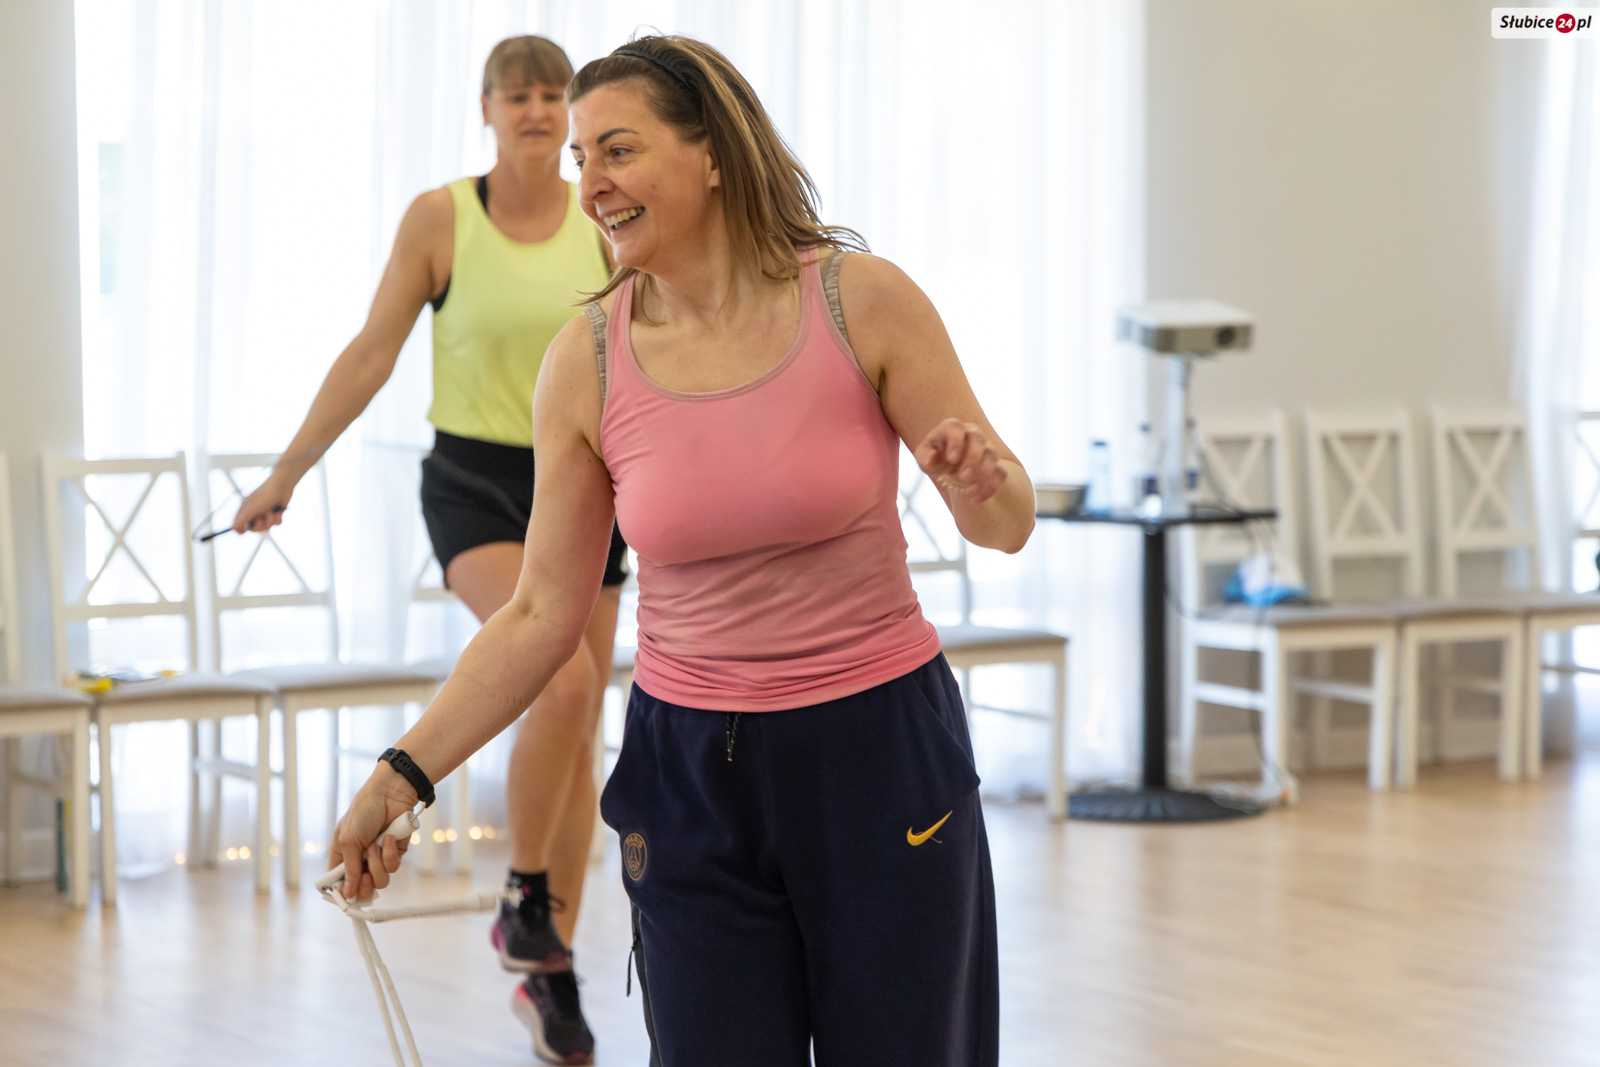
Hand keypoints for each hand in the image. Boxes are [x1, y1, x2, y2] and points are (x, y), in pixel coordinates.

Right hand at [231, 471, 293, 533]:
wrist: (282, 485)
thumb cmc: (264, 495)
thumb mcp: (251, 509)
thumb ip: (242, 519)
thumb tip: (232, 528)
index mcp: (244, 511)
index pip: (238, 526)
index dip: (241, 530)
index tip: (246, 529)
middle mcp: (253, 513)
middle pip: (253, 530)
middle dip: (259, 525)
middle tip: (262, 518)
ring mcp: (265, 514)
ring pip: (266, 528)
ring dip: (270, 521)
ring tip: (271, 512)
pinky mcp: (275, 514)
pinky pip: (276, 524)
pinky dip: (278, 518)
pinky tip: (278, 511)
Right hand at [328, 767, 417, 899]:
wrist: (390, 794)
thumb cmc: (363, 811)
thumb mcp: (348, 840)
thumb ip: (348, 868)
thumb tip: (347, 893)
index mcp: (342, 855)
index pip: (339, 883)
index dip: (342, 893)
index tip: (345, 899)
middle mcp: (359, 859)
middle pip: (362, 889)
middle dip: (364, 885)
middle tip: (364, 876)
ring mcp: (378, 857)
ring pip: (380, 880)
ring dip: (377, 864)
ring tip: (375, 846)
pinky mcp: (395, 852)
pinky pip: (393, 866)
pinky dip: (390, 853)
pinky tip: (389, 838)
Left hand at [914, 418, 1006, 503]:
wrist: (951, 464)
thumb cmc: (935, 457)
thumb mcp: (924, 457)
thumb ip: (925, 458)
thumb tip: (932, 459)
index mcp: (952, 428)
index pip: (955, 428)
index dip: (956, 442)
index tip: (952, 459)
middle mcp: (972, 434)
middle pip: (978, 440)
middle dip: (973, 459)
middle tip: (963, 477)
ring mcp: (986, 448)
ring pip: (992, 456)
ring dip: (982, 475)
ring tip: (969, 491)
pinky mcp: (995, 464)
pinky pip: (1000, 473)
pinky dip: (990, 487)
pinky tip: (977, 498)